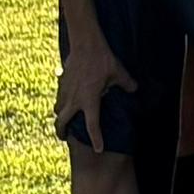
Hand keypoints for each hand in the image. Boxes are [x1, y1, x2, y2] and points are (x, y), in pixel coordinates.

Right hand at [54, 33, 135, 150]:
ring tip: (64, 120)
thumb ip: (127, 83)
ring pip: (58, 110)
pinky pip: (58, 98)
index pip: (92, 126)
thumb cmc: (103, 59)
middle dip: (61, 132)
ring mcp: (65, 91)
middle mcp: (74, 99)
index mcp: (90, 100)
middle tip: (64, 138)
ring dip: (60, 117)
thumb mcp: (118, 72)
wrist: (85, 43)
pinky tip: (65, 101)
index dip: (96, 139)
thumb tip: (135, 89)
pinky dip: (60, 103)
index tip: (98, 149)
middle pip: (62, 122)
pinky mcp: (61, 82)